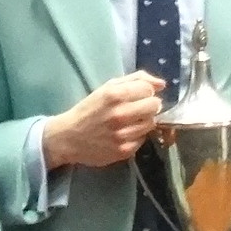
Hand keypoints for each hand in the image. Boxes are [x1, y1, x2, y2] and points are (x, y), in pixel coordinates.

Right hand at [39, 72, 167, 171]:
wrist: (68, 138)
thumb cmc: (89, 110)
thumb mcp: (107, 88)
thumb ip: (135, 80)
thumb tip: (161, 84)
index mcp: (114, 95)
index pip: (148, 89)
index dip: (145, 92)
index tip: (137, 96)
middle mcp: (120, 115)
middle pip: (154, 106)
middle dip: (148, 106)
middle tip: (136, 109)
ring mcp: (123, 135)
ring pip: (151, 124)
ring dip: (143, 121)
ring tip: (129, 122)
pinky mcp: (124, 151)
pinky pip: (143, 139)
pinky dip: (136, 136)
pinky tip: (123, 134)